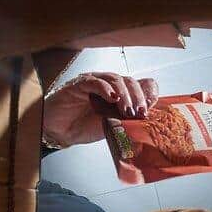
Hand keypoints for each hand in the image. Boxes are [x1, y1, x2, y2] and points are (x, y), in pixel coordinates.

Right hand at [43, 72, 158, 146]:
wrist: (61, 131)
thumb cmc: (86, 127)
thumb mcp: (115, 126)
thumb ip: (130, 120)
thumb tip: (149, 121)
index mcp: (121, 94)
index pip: (141, 85)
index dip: (148, 95)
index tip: (150, 111)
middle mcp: (110, 85)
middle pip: (130, 81)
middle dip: (139, 97)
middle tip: (140, 113)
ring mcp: (95, 82)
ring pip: (116, 79)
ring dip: (125, 96)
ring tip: (127, 111)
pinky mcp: (80, 84)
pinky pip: (95, 81)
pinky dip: (105, 89)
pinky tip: (112, 98)